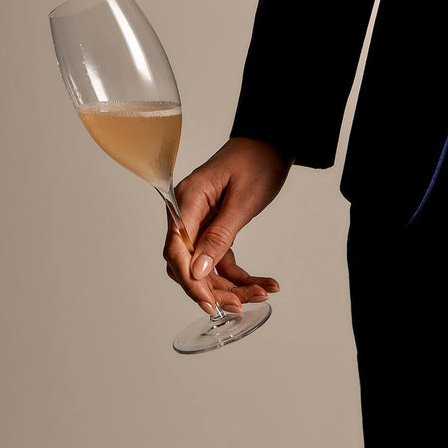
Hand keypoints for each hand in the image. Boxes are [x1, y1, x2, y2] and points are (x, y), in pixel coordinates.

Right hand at [163, 137, 292, 312]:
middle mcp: (188, 212)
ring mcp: (200, 220)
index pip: (176, 248)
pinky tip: (263, 281)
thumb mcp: (243, 202)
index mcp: (188, 200)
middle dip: (214, 288)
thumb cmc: (258, 161)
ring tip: (262, 293)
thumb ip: (219, 237)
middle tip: (241, 305)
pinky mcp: (214, 225)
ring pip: (205, 265)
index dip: (189, 280)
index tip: (208, 303)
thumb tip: (197, 272)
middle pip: (188, 262)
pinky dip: (239, 273)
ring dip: (231, 284)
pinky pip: (219, 256)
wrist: (271, 142)